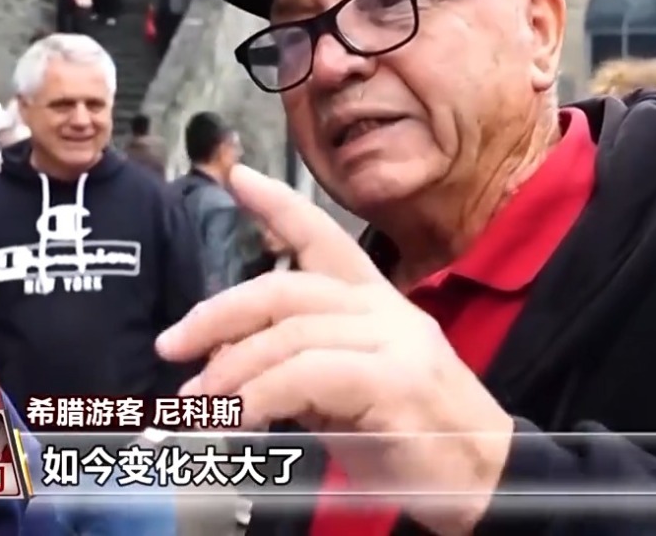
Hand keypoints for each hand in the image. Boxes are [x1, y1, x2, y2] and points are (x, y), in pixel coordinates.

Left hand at [155, 165, 512, 534]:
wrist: (484, 479)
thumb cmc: (414, 440)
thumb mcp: (347, 395)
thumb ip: (298, 367)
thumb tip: (227, 361)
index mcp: (376, 304)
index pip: (325, 239)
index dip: (280, 205)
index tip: (240, 176)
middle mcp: (386, 311)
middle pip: (287, 288)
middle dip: (218, 313)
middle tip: (171, 347)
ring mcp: (396, 341)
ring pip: (291, 332)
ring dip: (230, 368)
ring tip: (194, 403)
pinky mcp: (397, 381)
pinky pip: (309, 374)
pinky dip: (259, 395)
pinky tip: (235, 419)